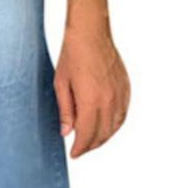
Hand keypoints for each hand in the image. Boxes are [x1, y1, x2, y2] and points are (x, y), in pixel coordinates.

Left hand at [53, 15, 129, 157]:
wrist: (90, 34)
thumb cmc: (73, 55)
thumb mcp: (61, 84)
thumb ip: (65, 110)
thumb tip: (67, 132)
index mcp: (91, 100)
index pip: (87, 135)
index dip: (80, 148)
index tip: (74, 153)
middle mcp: (109, 100)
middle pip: (102, 134)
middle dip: (91, 145)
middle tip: (80, 148)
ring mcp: (120, 94)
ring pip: (115, 126)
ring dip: (104, 137)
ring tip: (92, 140)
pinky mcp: (126, 88)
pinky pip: (123, 113)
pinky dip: (115, 124)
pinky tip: (107, 125)